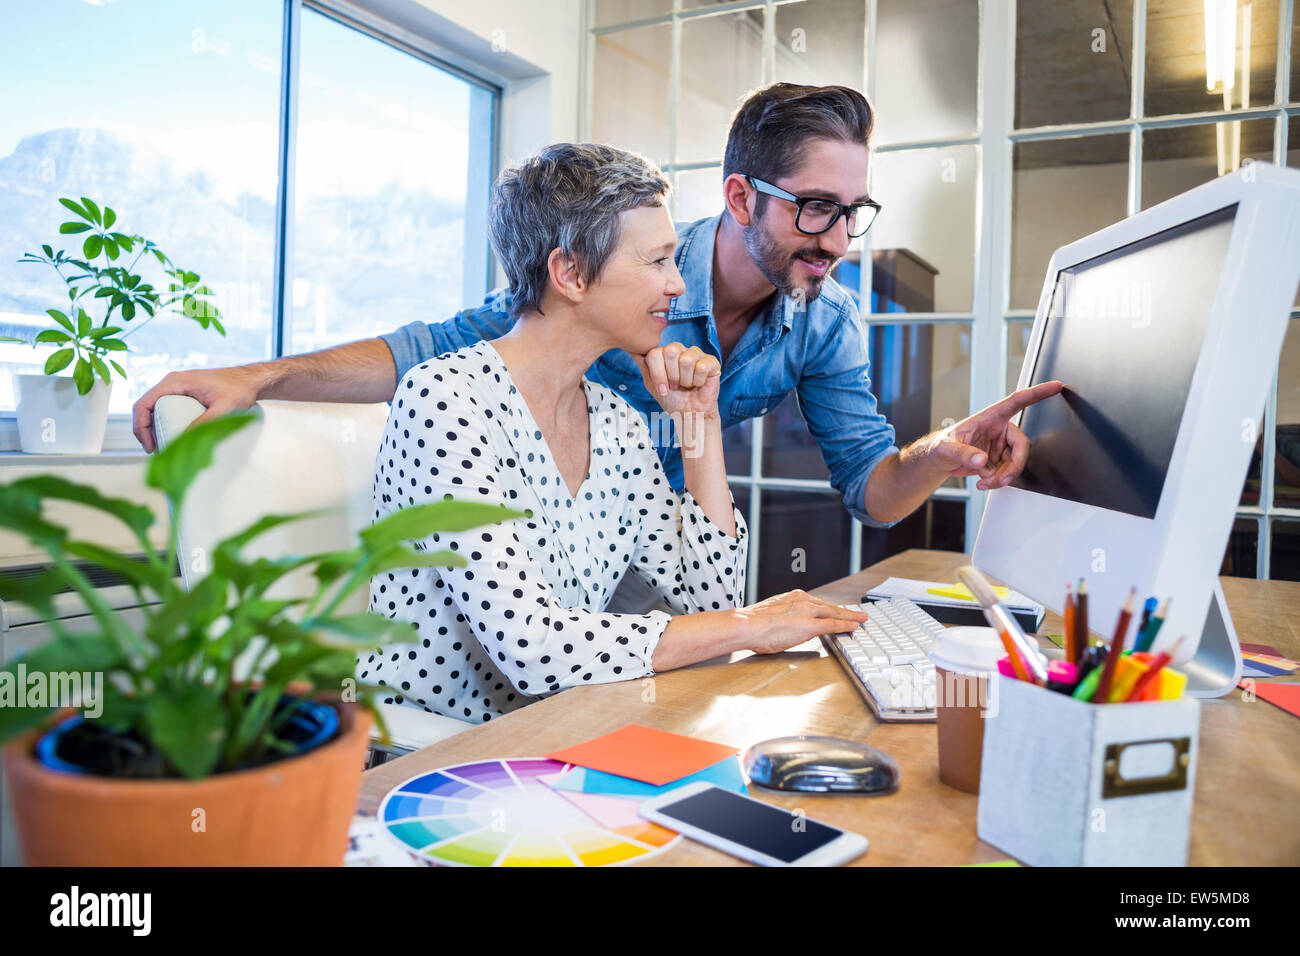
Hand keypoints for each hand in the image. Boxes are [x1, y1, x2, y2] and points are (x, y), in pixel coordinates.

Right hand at [131, 365, 268, 452]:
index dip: (140, 428)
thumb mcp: (224, 408)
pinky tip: (171, 436)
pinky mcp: (185, 392)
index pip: (143, 404)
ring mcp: (178, 386)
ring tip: (162, 447)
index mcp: (175, 382)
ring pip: (154, 408)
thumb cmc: (240, 390)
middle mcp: (172, 382)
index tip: (149, 447)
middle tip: (155, 451)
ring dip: (153, 428)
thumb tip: (183, 440)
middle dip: (145, 431)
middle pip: (146, 408)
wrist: (251, 380)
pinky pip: (166, 407)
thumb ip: (205, 422)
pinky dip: (163, 422)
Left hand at [632, 343, 720, 417]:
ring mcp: (696, 354)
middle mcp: (680, 350)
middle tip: (676, 385)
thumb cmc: (672, 399)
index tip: (662, 387)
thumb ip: (644, 365)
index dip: (657, 374)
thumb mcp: (651, 383)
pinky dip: (698, 381)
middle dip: (671, 376)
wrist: (689, 414)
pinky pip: (701, 367)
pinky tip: (698, 384)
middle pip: (670, 352)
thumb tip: (633, 349)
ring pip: (686, 360)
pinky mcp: (711, 362)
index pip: (654, 353)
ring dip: (685, 380)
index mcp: (664, 353)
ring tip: (687, 385)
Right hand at [735, 590, 870, 654]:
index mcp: (792, 598)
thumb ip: (784, 618)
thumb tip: (787, 626)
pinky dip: (845, 625)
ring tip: (862, 619)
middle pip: (829, 607)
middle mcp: (802, 601)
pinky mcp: (809, 625)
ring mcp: (807, 612)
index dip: (830, 609)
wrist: (746, 625)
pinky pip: (832, 624)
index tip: (838, 611)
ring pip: (834, 613)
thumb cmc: (752, 624)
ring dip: (850, 617)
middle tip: (859, 613)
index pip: (817, 604)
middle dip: (846, 611)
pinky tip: (855, 626)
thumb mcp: (772, 615)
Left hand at [924, 380, 1062, 489]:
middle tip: (1002, 480)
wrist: (939, 461)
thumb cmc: (940, 446)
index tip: (1055, 386)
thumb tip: (982, 460)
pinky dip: (997, 480)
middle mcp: (999, 430)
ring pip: (1016, 462)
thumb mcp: (946, 448)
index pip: (1017, 401)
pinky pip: (1008, 472)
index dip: (1038, 393)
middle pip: (1022, 446)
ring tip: (984, 482)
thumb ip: (963, 453)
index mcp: (990, 417)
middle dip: (1014, 466)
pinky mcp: (1000, 460)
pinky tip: (983, 481)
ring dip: (1003, 477)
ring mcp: (1001, 445)